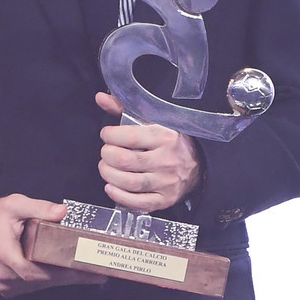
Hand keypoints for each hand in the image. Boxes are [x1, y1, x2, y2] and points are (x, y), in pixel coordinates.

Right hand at [0, 193, 105, 297]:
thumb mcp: (14, 204)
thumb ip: (39, 208)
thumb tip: (62, 212)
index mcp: (3, 254)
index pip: (35, 271)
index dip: (61, 273)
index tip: (83, 270)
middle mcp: (2, 274)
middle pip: (41, 281)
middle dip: (69, 277)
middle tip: (94, 273)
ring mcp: (2, 283)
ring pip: (37, 285)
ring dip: (60, 279)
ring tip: (85, 273)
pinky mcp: (5, 286)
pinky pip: (31, 285)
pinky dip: (48, 279)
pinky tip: (65, 273)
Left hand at [95, 93, 201, 212]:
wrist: (200, 165)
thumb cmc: (172, 140)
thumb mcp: (153, 120)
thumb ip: (124, 109)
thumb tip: (100, 98)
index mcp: (164, 136)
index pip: (129, 136)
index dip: (110, 135)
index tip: (107, 135)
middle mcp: (166, 160)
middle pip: (124, 161)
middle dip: (107, 156)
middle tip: (106, 153)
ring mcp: (166, 182)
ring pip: (128, 182)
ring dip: (108, 175)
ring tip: (106, 168)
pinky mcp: (165, 200)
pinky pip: (137, 202)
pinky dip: (119, 196)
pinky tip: (111, 187)